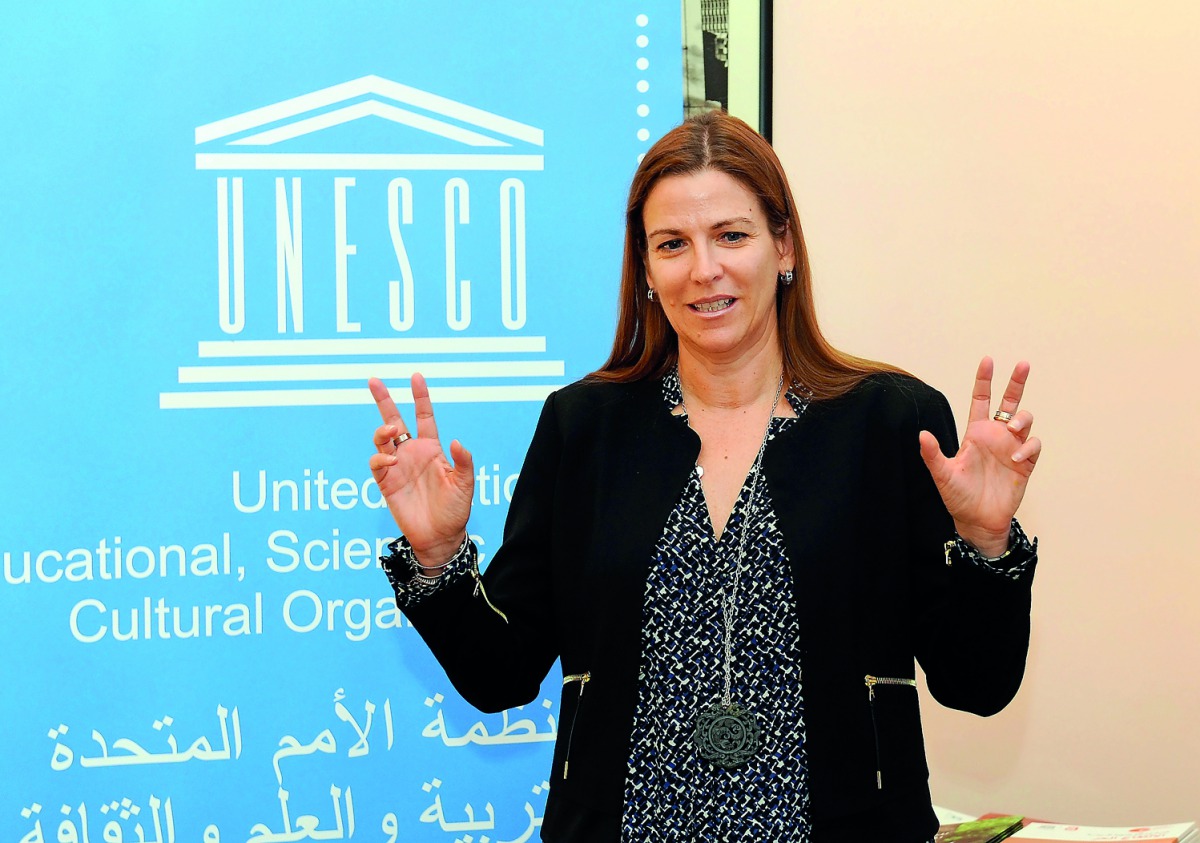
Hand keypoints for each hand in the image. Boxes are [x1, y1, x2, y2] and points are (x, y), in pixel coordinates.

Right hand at [368, 374, 474, 568]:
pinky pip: (377, 464)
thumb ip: (464, 462)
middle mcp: (412, 453)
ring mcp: (397, 467)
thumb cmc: (455, 510)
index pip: (424, 416)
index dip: (420, 397)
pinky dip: (380, 458)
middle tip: (374, 381)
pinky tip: (391, 461)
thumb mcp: (466, 484)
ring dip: (383, 431)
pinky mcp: (386, 483)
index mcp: (431, 448)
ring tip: (391, 431)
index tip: (416, 377)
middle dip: (384, 400)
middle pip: (394, 420)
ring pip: (382, 439)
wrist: (440, 536)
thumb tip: (457, 442)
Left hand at [918, 357, 1041, 556]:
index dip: (984, 381)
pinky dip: (1027, 447)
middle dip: (1016, 382)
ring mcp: (1011, 448)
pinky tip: (1015, 460)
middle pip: (1009, 402)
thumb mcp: (942, 474)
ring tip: (1013, 429)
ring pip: (1025, 419)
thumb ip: (933, 454)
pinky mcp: (1025, 463)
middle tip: (1023, 364)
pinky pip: (1033, 445)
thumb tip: (921, 434)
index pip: (981, 400)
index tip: (987, 361)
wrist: (978, 520)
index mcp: (975, 433)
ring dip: (1021, 418)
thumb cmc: (958, 496)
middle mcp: (995, 436)